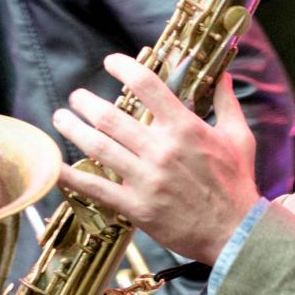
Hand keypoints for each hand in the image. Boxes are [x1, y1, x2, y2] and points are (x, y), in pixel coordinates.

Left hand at [52, 54, 259, 264]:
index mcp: (185, 128)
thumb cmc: (237, 184)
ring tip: (61, 118)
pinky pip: (96, 188)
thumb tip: (223, 75)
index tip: (110, 62)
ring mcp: (146, 179)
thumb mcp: (239, 137)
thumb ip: (226, 103)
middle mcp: (161, 150)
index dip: (123, 67)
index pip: (146, 85)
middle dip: (86, 102)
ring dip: (73, 129)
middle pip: (110, 116)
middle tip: (76, 97)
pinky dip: (71, 176)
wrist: (236, 233)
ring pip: (98, 147)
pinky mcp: (136, 207)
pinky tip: (54, 166)